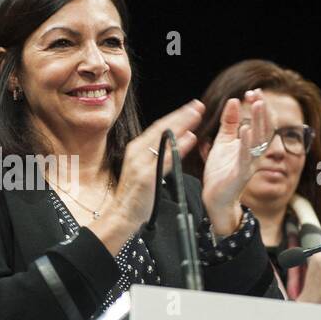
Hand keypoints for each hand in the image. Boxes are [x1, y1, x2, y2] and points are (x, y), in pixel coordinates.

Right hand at [93, 99, 202, 253]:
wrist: (122, 214)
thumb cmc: (135, 194)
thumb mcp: (145, 168)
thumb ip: (157, 155)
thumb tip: (174, 140)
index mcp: (137, 148)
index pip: (158, 127)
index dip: (176, 115)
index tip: (191, 107)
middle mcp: (137, 152)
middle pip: (161, 128)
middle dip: (181, 115)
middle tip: (199, 105)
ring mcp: (140, 163)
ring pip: (163, 139)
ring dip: (181, 125)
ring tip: (197, 115)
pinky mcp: (146, 177)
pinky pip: (165, 159)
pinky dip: (178, 148)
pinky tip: (190, 138)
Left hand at [200, 89, 273, 232]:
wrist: (215, 196)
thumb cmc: (221, 169)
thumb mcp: (224, 141)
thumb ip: (229, 122)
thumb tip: (234, 100)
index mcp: (253, 145)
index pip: (262, 122)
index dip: (260, 106)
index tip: (253, 91)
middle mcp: (256, 153)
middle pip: (265, 128)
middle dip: (262, 111)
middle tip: (258, 94)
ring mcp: (250, 163)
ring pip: (259, 140)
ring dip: (259, 122)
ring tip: (257, 105)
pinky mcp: (241, 173)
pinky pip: (246, 157)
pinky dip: (246, 143)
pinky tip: (245, 130)